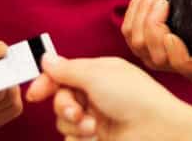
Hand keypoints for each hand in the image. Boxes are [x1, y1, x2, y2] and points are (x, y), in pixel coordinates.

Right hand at [27, 55, 191, 140]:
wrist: (157, 130)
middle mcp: (96, 92)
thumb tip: (46, 58)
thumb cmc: (134, 97)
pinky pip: (72, 138)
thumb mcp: (97, 75)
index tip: (34, 95)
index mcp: (98, 71)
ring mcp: (97, 115)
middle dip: (64, 106)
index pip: (63, 73)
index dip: (46, 83)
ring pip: (64, 120)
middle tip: (77, 112)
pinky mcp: (97, 136)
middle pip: (60, 97)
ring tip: (92, 128)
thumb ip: (67, 69)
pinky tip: (93, 137)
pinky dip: (78, 138)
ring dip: (74, 124)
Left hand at [121, 0, 191, 84]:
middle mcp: (171, 68)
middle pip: (152, 51)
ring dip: (141, 10)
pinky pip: (128, 30)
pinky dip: (134, 9)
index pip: (181, 65)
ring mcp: (152, 58)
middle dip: (152, 21)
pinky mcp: (140, 45)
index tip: (170, 34)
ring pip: (136, 39)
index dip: (174, 52)